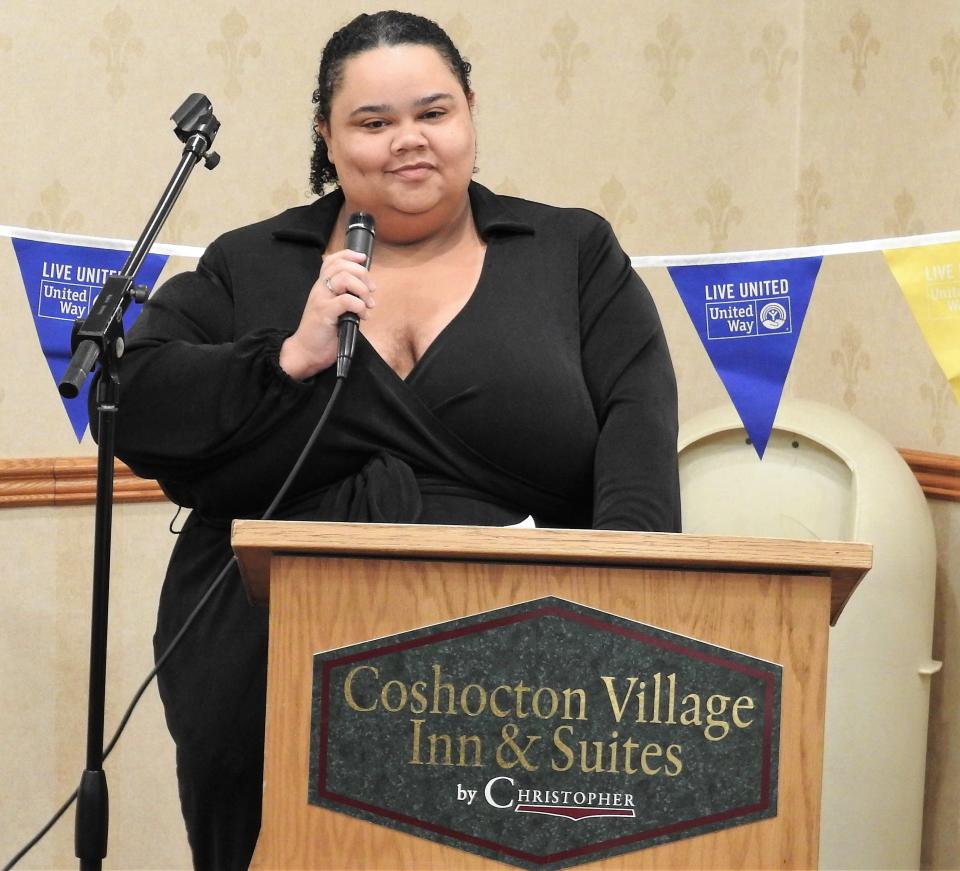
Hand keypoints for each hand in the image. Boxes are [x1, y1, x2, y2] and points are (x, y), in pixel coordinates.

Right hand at [279, 249, 375, 378]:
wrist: (306, 352)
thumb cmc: (322, 332)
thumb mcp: (334, 310)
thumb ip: (344, 297)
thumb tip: (366, 290)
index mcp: (322, 286)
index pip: (332, 260)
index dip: (349, 255)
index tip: (363, 258)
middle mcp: (320, 288)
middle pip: (342, 266)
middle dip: (362, 274)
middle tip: (371, 291)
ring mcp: (321, 299)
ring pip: (344, 279)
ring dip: (362, 290)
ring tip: (368, 304)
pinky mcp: (325, 313)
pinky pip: (347, 300)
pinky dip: (360, 306)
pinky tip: (363, 316)